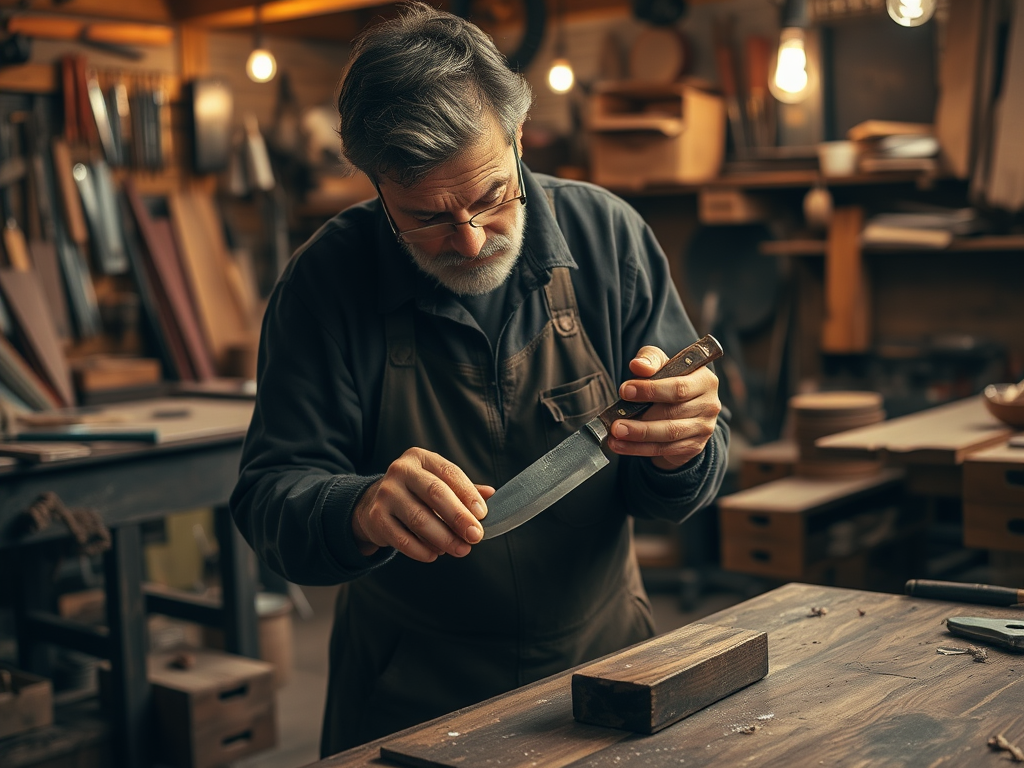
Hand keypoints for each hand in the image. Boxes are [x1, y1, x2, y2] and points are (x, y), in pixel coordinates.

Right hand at [350, 448, 493, 561]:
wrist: (374, 503)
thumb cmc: (415, 493)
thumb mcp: (437, 482)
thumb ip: (463, 489)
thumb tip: (492, 494)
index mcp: (420, 458)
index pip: (449, 473)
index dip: (468, 494)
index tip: (483, 514)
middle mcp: (401, 471)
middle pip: (435, 493)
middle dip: (459, 517)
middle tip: (475, 536)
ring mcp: (386, 493)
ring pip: (420, 519)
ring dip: (444, 538)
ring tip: (460, 549)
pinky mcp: (376, 518)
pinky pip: (403, 539)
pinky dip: (422, 550)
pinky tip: (435, 554)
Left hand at [604, 345, 721, 470]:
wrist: (681, 407)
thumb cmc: (668, 380)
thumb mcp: (661, 364)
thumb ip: (650, 360)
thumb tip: (638, 366)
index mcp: (704, 380)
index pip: (678, 387)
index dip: (650, 390)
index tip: (624, 391)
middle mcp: (709, 404)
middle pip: (672, 413)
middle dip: (641, 420)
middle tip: (615, 423)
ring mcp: (704, 428)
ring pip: (669, 434)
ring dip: (639, 437)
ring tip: (616, 434)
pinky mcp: (694, 446)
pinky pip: (665, 449)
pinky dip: (639, 449)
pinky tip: (620, 445)